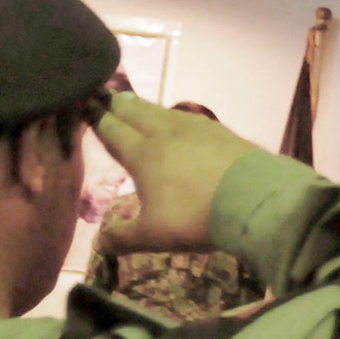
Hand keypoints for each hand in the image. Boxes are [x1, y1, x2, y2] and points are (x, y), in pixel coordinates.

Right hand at [94, 93, 259, 254]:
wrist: (254, 198)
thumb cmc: (195, 216)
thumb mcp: (153, 235)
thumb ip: (124, 237)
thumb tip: (100, 244)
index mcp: (142, 154)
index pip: (113, 131)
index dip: (97, 119)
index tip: (85, 106)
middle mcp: (165, 133)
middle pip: (136, 113)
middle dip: (118, 105)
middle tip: (105, 95)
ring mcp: (196, 129)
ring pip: (162, 111)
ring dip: (145, 107)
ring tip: (136, 103)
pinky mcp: (221, 131)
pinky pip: (189, 117)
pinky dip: (175, 115)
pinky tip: (178, 119)